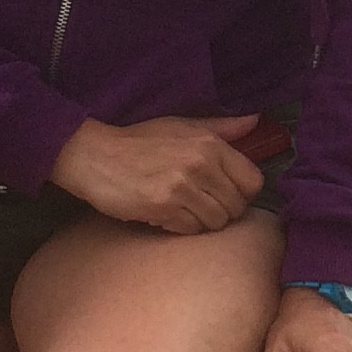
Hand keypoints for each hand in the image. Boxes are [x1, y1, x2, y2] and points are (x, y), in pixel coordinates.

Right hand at [48, 114, 269, 233]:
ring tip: (182, 208)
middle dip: (221, 210)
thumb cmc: (140, 141)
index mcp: (210, 144)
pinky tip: (166, 214)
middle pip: (236, 207)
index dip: (242, 192)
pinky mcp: (162, 207)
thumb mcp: (182, 125)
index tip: (226, 193)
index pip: (253, 181)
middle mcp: (200, 164)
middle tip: (199, 203)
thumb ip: (222, 127)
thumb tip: (256, 121)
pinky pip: (190, 230)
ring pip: (215, 222)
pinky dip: (180, 227)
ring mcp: (182, 187)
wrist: (95, 156)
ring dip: (201, 221)